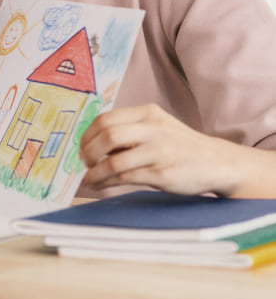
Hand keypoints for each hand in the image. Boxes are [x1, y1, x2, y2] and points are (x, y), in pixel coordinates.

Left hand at [79, 103, 242, 195]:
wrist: (218, 163)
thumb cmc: (179, 146)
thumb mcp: (157, 128)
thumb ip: (129, 131)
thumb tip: (90, 144)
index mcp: (148, 113)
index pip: (106, 119)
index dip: (88, 134)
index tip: (81, 146)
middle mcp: (153, 129)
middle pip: (107, 136)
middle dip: (88, 151)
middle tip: (83, 162)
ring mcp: (159, 151)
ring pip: (114, 161)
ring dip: (95, 172)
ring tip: (89, 179)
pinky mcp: (163, 173)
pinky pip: (125, 178)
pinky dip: (107, 182)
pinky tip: (101, 185)